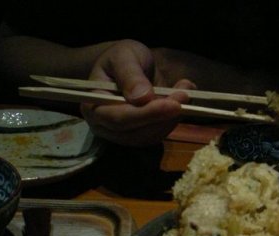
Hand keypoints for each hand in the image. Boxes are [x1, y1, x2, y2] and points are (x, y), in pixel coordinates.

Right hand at [80, 40, 195, 145]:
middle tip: (185, 95)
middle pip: (136, 132)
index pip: (118, 118)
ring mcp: (122, 134)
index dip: (146, 114)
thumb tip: (142, 98)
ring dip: (171, 118)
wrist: (129, 66)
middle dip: (163, 116)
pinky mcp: (139, 136)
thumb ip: (130, 75)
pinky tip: (182, 101)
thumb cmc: (121, 58)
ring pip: (150, 136)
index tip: (172, 104)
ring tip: (185, 91)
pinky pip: (158, 134)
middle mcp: (104, 126)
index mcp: (93, 106)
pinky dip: (173, 120)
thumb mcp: (124, 56)